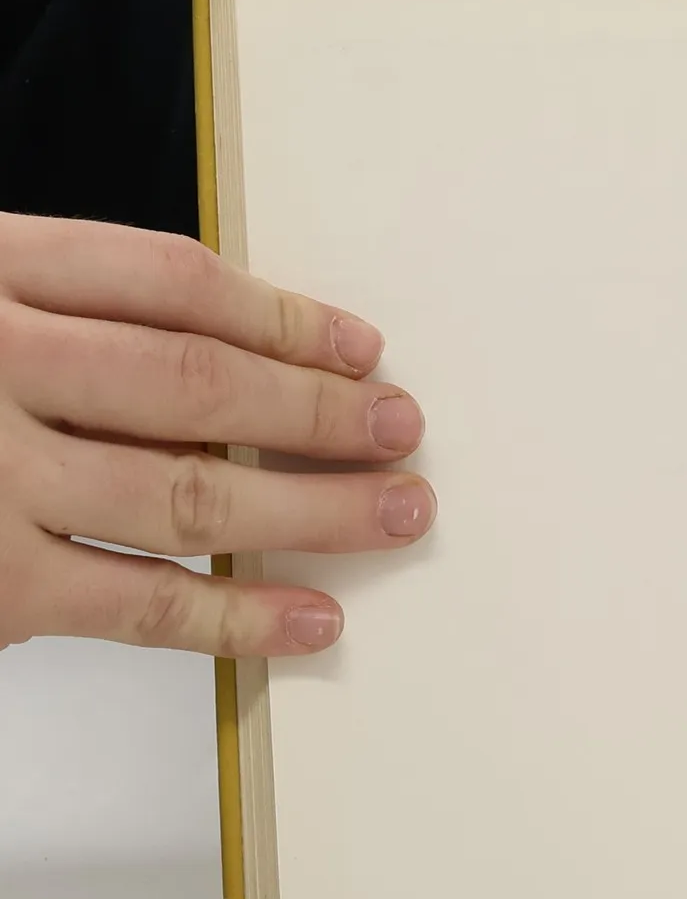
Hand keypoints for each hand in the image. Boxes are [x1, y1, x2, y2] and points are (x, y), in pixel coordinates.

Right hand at [0, 214, 434, 657]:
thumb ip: (72, 317)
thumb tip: (244, 360)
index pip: (169, 282)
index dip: (283, 318)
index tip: (360, 348)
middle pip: (196, 381)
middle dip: (319, 410)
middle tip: (401, 426)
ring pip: (189, 494)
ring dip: (314, 509)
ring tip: (397, 513)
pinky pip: (140, 605)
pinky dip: (236, 617)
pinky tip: (312, 616)